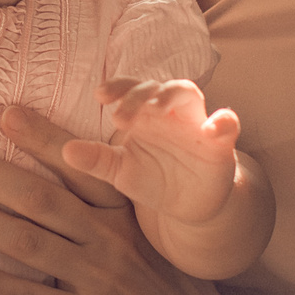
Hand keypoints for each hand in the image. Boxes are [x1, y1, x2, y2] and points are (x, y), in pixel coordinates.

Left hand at [0, 105, 242, 294]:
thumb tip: (60, 155)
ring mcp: (93, 283)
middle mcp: (107, 243)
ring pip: (23, 241)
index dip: (42, 139)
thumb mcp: (143, 228)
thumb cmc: (159, 275)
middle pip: (36, 198)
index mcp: (123, 213)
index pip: (79, 167)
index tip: (4, 113)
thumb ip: (105, 197)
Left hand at [63, 78, 242, 225]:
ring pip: (189, 94)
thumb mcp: (122, 172)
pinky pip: (228, 123)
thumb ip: (98, 160)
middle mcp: (169, 113)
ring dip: (172, 94)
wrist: (190, 208)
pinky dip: (223, 121)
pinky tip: (213, 127)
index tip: (99, 95)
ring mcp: (196, 125)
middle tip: (121, 116)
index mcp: (144, 115)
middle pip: (157, 86)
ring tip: (157, 106)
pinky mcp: (220, 144)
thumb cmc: (154, 181)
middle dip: (139, 94)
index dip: (117, 86)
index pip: (130, 89)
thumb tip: (66, 151)